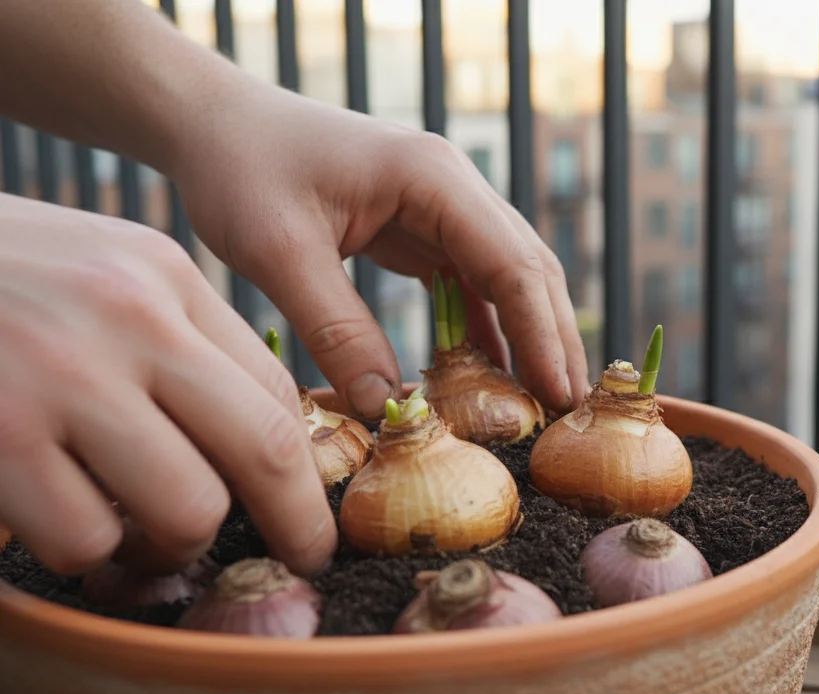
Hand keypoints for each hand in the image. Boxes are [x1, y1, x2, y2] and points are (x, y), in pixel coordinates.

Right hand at [0, 194, 335, 575]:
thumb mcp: (103, 270)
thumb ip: (179, 340)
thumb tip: (259, 439)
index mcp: (165, 278)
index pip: (280, 390)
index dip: (308, 466)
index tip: (311, 511)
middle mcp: (130, 318)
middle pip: (266, 450)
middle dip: (295, 524)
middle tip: (298, 559)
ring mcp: (62, 376)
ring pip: (187, 509)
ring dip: (170, 545)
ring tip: (137, 538)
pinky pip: (83, 536)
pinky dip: (80, 550)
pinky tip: (57, 524)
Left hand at [171, 86, 589, 420]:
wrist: (214, 125)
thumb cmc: (241, 171)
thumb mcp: (277, 252)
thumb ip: (335, 328)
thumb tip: (386, 405)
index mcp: (432, 177)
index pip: (510, 262)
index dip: (540, 332)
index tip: (557, 392)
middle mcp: (452, 186)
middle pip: (527, 267)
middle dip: (552, 338)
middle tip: (568, 407)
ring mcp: (442, 205)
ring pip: (507, 275)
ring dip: (528, 334)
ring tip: (542, 399)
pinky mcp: (422, 227)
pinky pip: (470, 282)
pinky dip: (487, 325)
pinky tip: (490, 373)